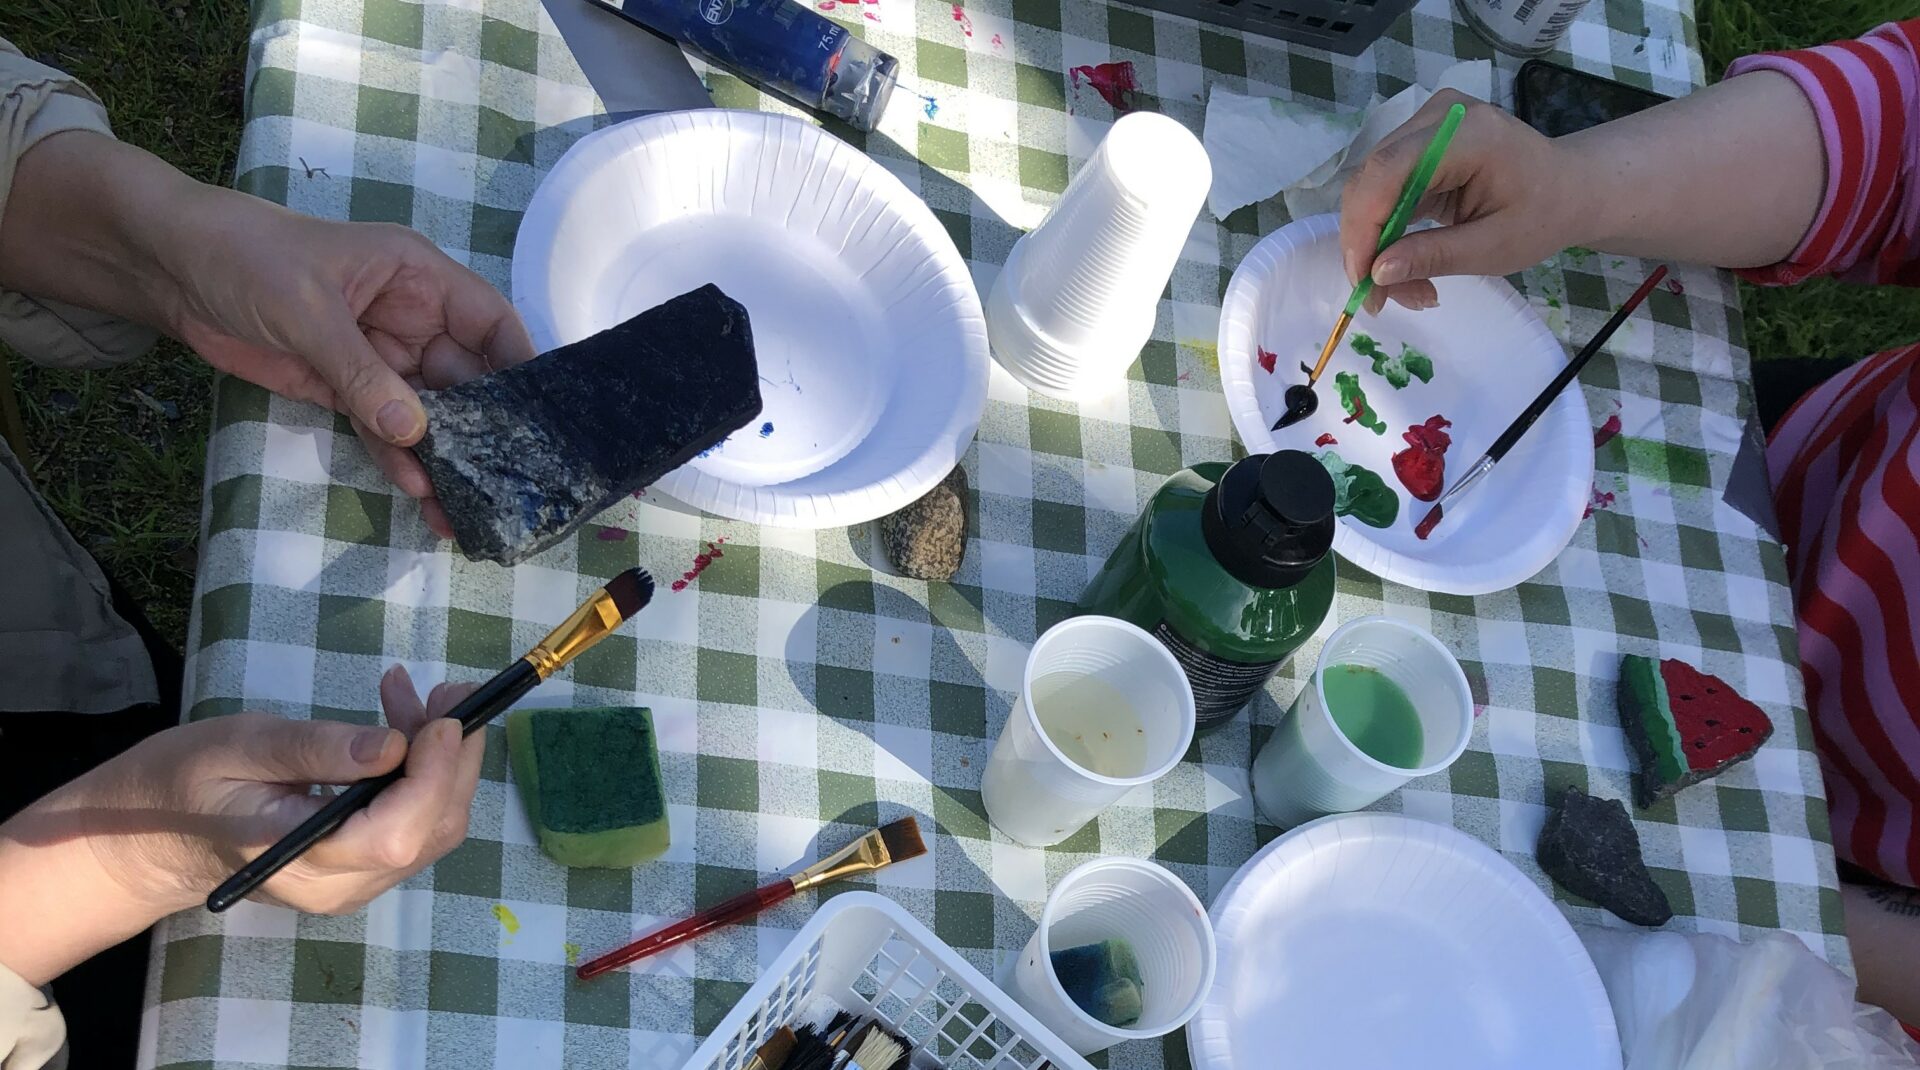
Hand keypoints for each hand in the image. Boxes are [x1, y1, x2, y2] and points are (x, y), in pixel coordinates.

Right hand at [85, 666, 486, 915]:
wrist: (152, 836)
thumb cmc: (185, 779)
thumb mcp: (239, 746)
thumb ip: (315, 750)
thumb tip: (393, 748)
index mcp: (296, 857)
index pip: (394, 834)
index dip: (435, 776)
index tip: (447, 716)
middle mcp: (335, 887)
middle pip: (429, 832)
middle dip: (454, 757)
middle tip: (447, 689)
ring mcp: (351, 886)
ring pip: (432, 829)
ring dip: (443, 759)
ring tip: (415, 695)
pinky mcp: (359, 872)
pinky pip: (413, 827)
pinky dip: (424, 774)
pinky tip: (402, 727)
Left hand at [166, 193, 535, 536]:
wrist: (172, 270)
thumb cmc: (248, 260)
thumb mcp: (310, 311)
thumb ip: (363, 374)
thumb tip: (416, 432)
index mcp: (419, 278)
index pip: (490, 322)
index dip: (520, 365)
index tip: (543, 418)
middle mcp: (412, 318)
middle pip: (467, 378)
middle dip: (486, 428)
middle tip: (509, 480)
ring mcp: (381, 357)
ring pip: (429, 413)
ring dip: (446, 457)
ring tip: (466, 506)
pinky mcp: (346, 389)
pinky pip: (385, 429)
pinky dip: (401, 459)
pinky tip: (421, 491)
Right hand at [1339, 91, 1582, 313]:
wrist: (1570, 187)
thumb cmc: (1543, 215)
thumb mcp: (1495, 247)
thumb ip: (1434, 256)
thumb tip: (1377, 273)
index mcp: (1466, 134)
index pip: (1389, 171)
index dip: (1364, 226)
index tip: (1364, 281)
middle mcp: (1437, 117)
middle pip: (1371, 178)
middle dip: (1365, 243)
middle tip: (1379, 297)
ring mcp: (1426, 125)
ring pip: (1370, 187)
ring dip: (1374, 242)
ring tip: (1400, 288)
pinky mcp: (1419, 142)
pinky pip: (1384, 188)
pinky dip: (1386, 230)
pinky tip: (1403, 262)